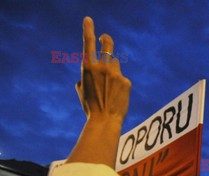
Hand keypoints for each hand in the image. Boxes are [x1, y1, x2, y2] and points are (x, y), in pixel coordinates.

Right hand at [67, 17, 131, 167]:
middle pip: (108, 45)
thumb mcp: (81, 89)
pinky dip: (120, 87)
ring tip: (109, 89)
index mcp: (88, 67)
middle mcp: (103, 67)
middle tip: (105, 38)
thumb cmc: (90, 106)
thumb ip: (86, 76)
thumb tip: (90, 73)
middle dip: (106, 40)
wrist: (104, 120)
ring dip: (112, 72)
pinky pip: (122, 80)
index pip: (88, 43)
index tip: (89, 20)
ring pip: (115, 65)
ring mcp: (116, 73)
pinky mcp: (126, 81)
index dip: (88, 29)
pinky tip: (117, 98)